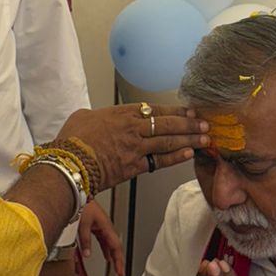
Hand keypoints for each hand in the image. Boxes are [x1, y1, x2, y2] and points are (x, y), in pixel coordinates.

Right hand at [54, 105, 208, 194]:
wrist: (69, 162)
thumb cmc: (72, 140)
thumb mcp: (84, 117)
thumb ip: (100, 117)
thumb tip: (101, 120)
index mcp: (122, 114)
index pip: (155, 109)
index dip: (175, 110)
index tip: (189, 111)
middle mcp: (133, 128)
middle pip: (168, 124)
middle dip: (189, 124)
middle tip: (205, 124)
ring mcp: (136, 147)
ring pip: (168, 141)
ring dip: (189, 139)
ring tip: (204, 138)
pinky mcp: (135, 166)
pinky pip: (160, 161)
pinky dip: (175, 157)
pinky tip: (188, 153)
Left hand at [78, 200, 125, 275]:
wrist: (78, 193)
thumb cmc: (81, 204)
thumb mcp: (82, 225)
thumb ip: (85, 241)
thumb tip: (88, 254)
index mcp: (106, 226)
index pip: (115, 247)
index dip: (118, 260)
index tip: (120, 271)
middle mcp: (106, 227)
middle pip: (115, 246)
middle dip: (118, 260)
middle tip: (120, 273)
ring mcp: (102, 226)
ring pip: (110, 244)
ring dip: (113, 256)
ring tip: (115, 267)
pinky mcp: (97, 226)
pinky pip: (104, 241)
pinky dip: (106, 249)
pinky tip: (105, 255)